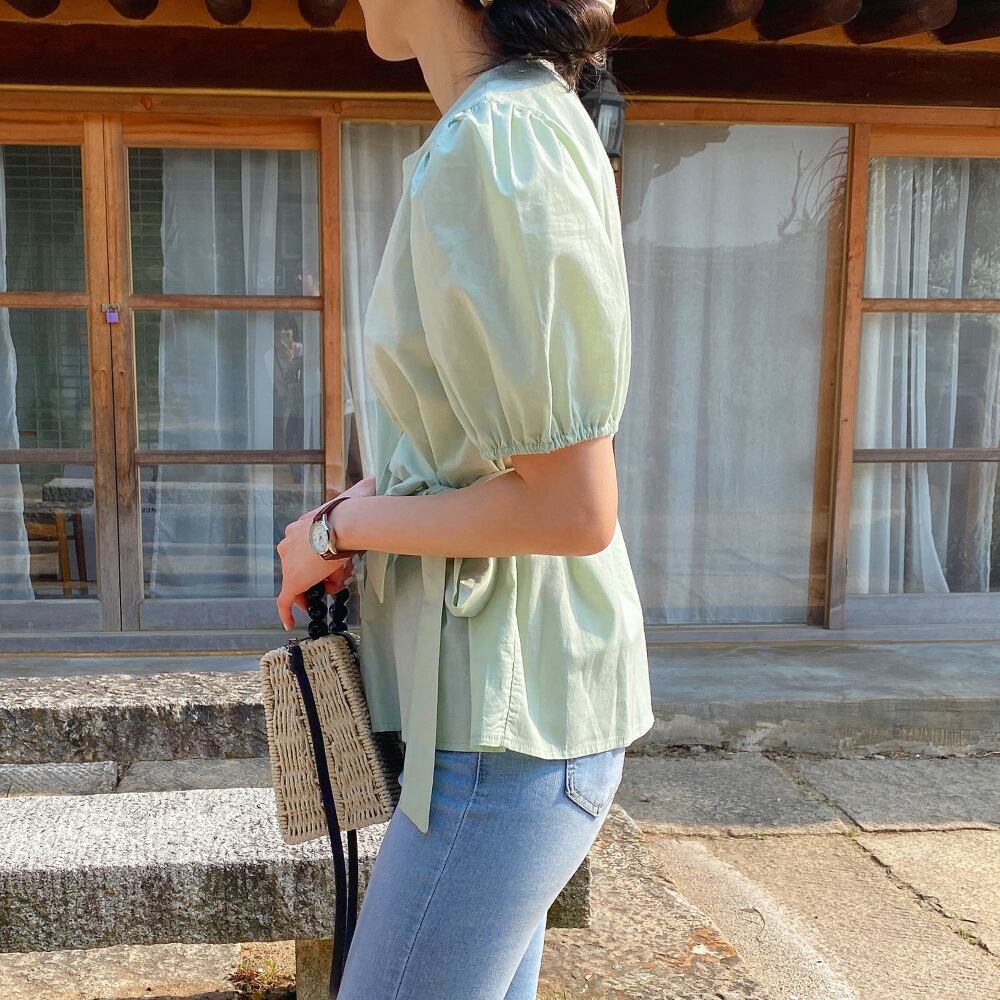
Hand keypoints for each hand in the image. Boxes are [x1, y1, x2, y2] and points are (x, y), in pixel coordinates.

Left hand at [275, 475, 376, 629]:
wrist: (346, 523)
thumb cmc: (353, 510)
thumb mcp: (353, 499)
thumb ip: (358, 495)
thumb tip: (372, 483)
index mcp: (298, 526)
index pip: (304, 548)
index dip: (317, 561)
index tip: (329, 567)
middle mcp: (287, 543)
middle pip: (300, 566)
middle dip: (317, 576)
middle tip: (335, 580)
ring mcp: (288, 563)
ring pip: (300, 582)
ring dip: (316, 589)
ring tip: (336, 586)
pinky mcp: (292, 581)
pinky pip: (285, 600)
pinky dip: (286, 611)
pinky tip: (289, 622)